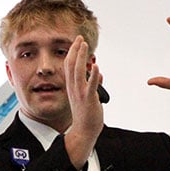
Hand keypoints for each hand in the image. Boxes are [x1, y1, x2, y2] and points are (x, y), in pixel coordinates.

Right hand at [64, 35, 103, 168]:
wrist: (83, 131)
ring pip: (79, 72)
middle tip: (79, 38)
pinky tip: (97, 66)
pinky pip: (91, 86)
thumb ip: (93, 85)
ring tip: (84, 46)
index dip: (73, 53)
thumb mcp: (88, 97)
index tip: (77, 42)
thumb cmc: (86, 116)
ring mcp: (80, 94)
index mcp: (72, 88)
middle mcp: (74, 89)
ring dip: (81, 58)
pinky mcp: (88, 100)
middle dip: (75, 50)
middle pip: (72, 65)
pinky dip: (94, 76)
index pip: (70, 66)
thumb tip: (99, 74)